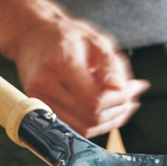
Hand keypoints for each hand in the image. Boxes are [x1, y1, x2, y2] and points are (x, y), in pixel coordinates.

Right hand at [11, 16, 148, 137]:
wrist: (32, 36)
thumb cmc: (67, 36)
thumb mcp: (96, 39)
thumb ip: (111, 64)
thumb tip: (121, 88)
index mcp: (60, 63)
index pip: (96, 99)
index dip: (121, 99)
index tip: (134, 86)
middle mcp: (45, 85)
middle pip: (92, 117)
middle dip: (119, 109)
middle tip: (132, 93)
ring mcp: (39, 100)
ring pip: (85, 128)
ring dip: (111, 120)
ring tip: (122, 101)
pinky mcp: (40, 111)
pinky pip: (75, 129)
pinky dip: (97, 124)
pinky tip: (108, 109)